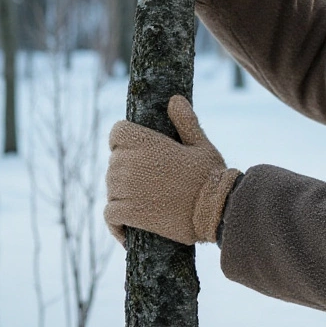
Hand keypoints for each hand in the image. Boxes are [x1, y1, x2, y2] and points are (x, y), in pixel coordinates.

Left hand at [105, 95, 240, 246]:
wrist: (216, 210)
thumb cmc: (210, 176)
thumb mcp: (201, 145)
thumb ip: (185, 121)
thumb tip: (174, 99)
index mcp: (147, 142)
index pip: (116, 132)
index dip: (125, 140)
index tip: (137, 151)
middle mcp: (131, 163)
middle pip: (114, 161)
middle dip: (128, 169)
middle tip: (152, 181)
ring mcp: (127, 189)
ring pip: (111, 188)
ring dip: (123, 194)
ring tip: (146, 202)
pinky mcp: (128, 214)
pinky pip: (109, 214)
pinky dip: (116, 222)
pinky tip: (128, 227)